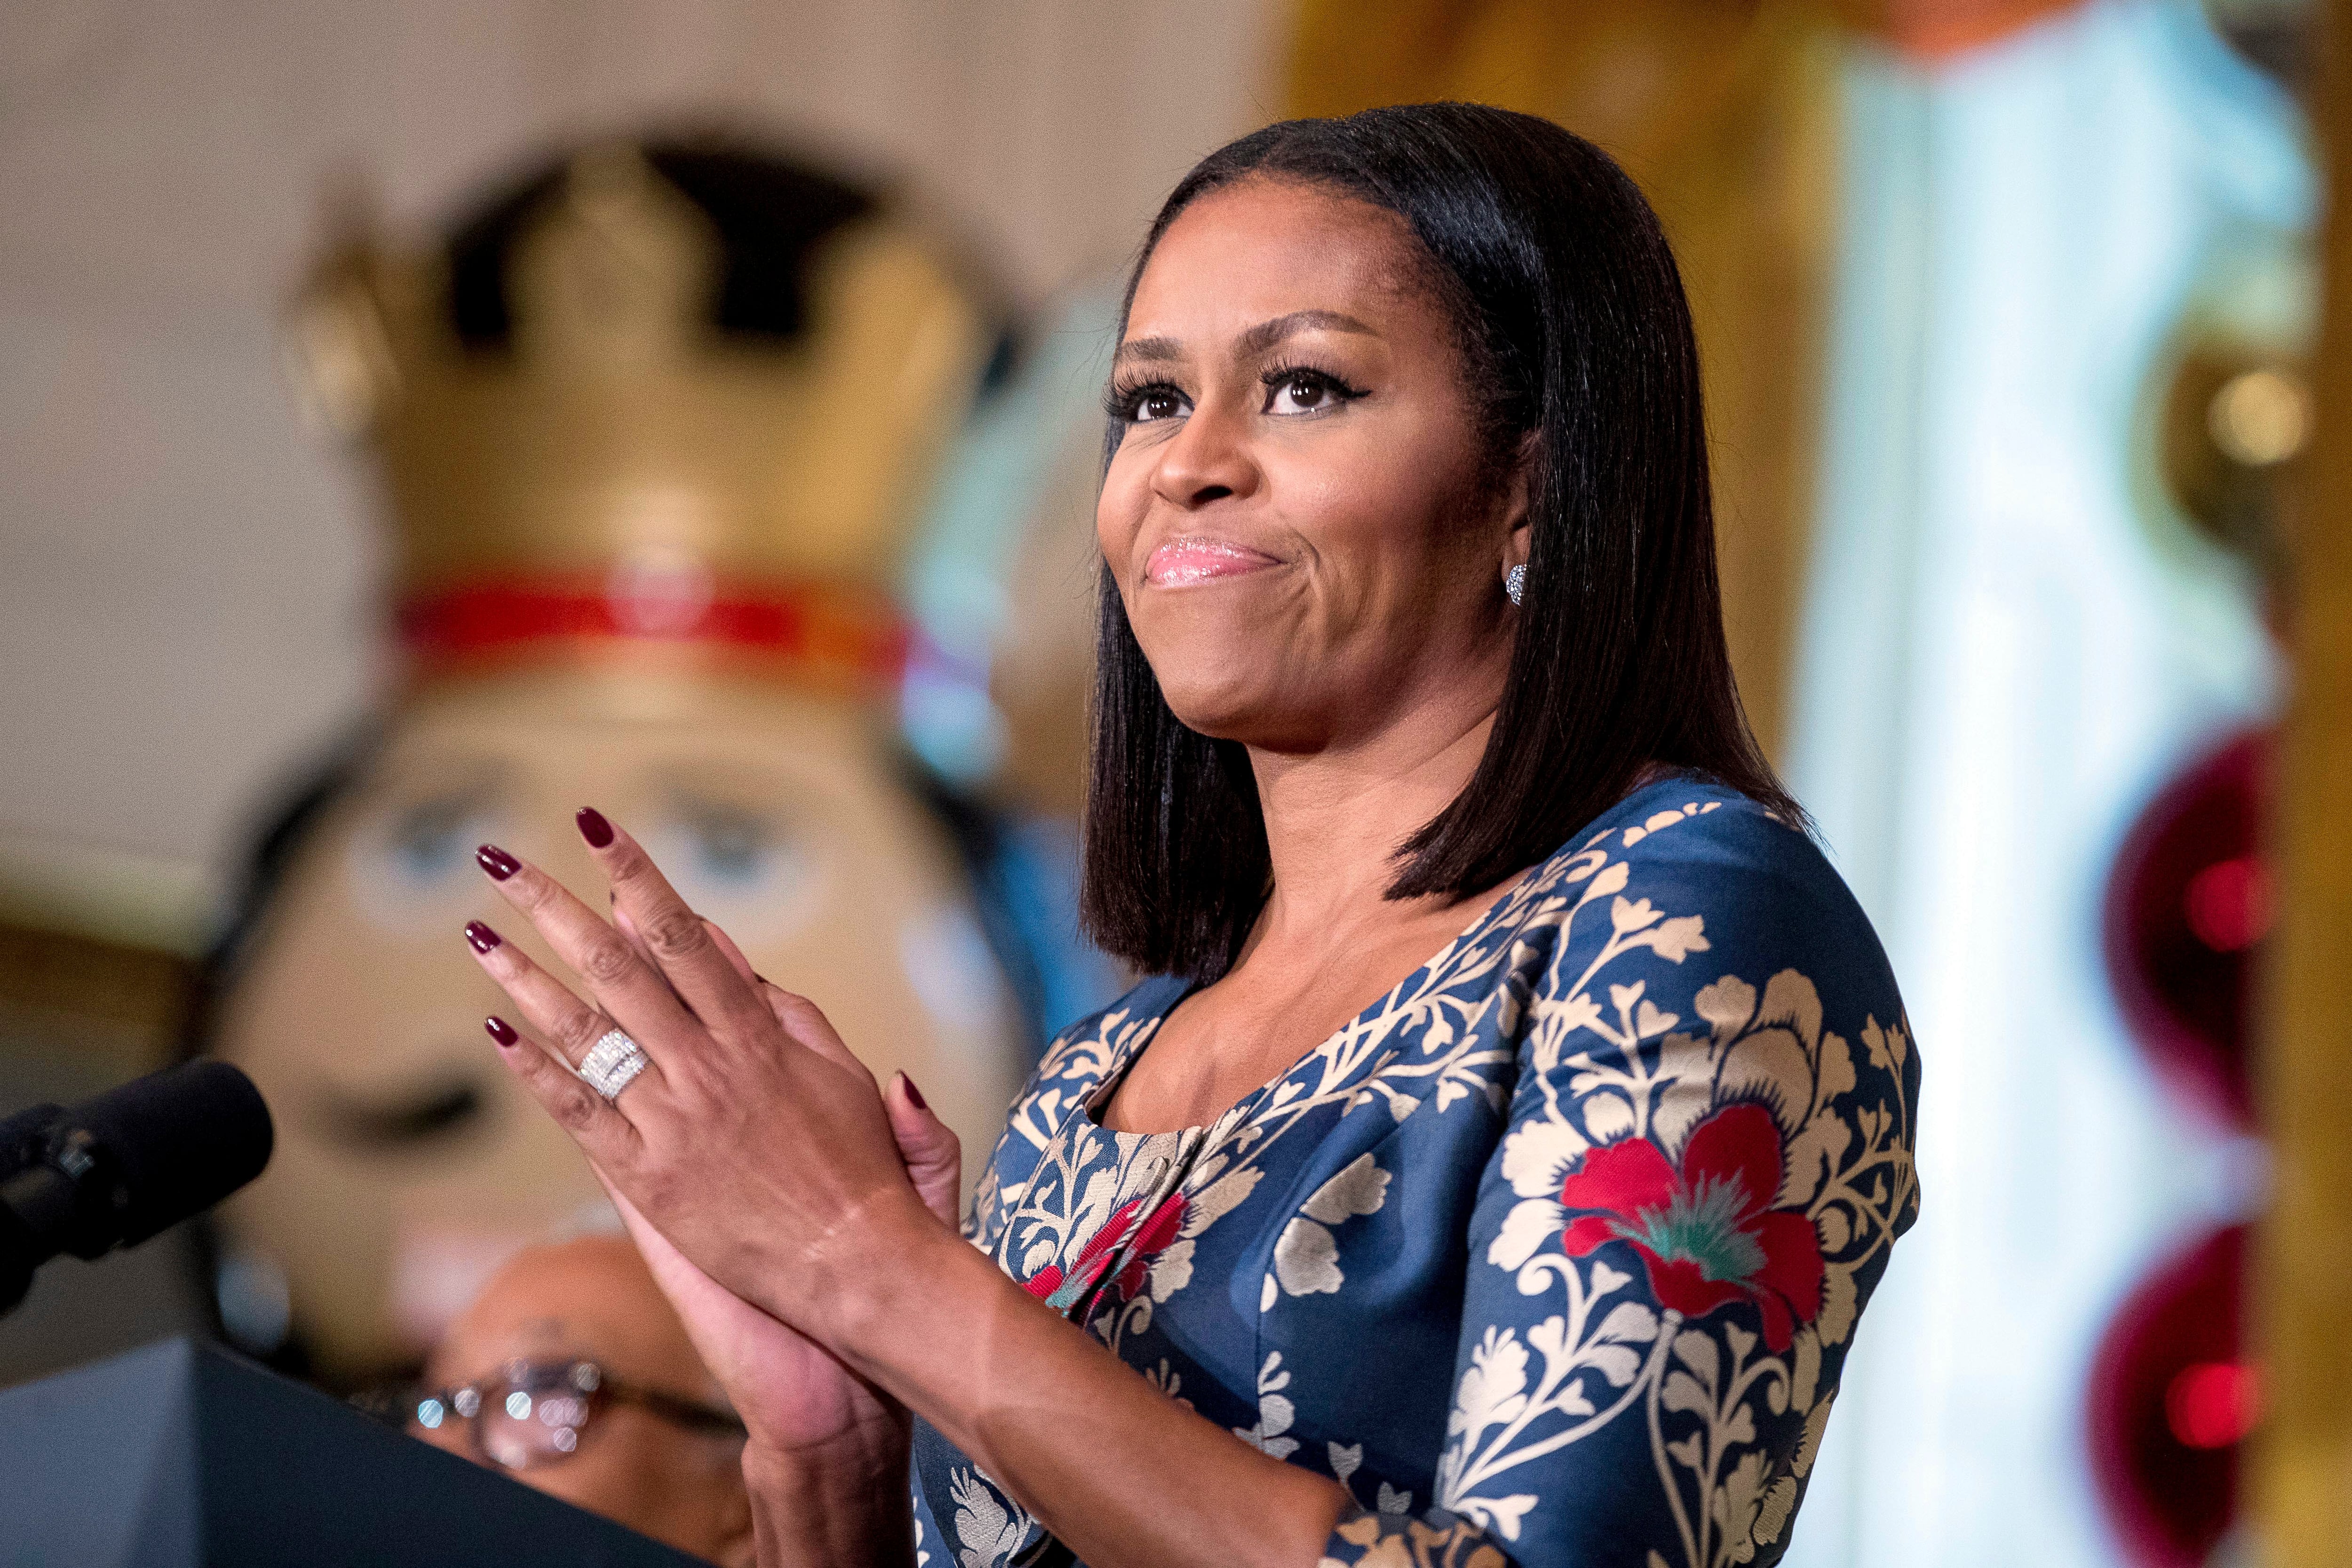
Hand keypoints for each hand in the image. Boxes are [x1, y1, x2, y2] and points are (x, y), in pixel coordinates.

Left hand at [463, 816, 956, 1381]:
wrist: (853, 1264)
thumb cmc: (856, 1167)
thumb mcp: (838, 1070)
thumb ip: (781, 1006)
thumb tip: (723, 943)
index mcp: (756, 1036)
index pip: (684, 935)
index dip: (636, 877)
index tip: (595, 828)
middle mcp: (707, 1068)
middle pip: (618, 968)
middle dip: (555, 908)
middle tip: (501, 863)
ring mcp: (672, 1122)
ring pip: (584, 1033)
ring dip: (524, 978)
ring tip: (477, 933)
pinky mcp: (646, 1178)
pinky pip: (577, 1114)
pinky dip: (534, 1071)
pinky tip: (496, 1033)